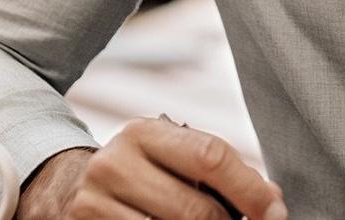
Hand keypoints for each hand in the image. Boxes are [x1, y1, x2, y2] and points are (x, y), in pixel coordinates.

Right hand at [57, 118, 285, 219]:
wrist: (68, 190)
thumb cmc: (141, 173)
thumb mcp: (170, 158)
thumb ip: (217, 172)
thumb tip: (273, 202)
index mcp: (144, 132)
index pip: (210, 156)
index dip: (250, 188)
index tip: (276, 211)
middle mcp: (115, 164)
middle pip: (194, 210)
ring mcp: (94, 205)